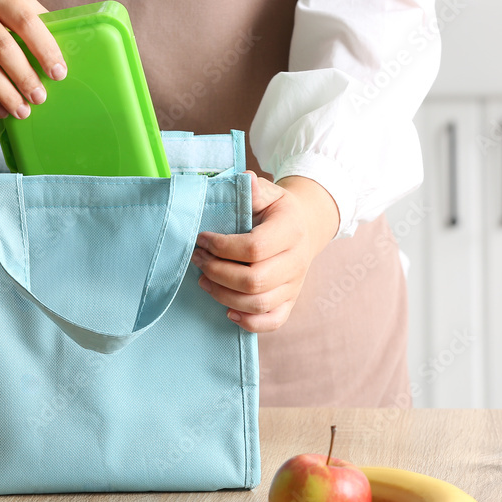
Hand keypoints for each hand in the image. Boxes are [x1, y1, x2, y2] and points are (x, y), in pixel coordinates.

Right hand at [0, 0, 65, 118]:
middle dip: (26, 78)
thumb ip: (30, 17)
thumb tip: (64, 46)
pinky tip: (1, 111)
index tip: (59, 73)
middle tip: (41, 98)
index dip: (44, 48)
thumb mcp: (1, 2)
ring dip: (8, 95)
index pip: (25, 19)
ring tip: (24, 111)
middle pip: (3, 49)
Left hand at [191, 173, 339, 331]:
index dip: (222, 247)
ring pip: (258, 303)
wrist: (304, 227)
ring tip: (203, 280)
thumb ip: (254, 189)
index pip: (254, 248)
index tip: (201, 238)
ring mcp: (295, 285)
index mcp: (291, 231)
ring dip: (223, 295)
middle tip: (197, 259)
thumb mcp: (269, 192)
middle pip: (254, 281)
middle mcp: (297, 261)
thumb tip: (245, 179)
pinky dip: (248, 322)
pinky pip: (273, 321)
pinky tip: (227, 310)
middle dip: (217, 272)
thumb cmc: (277, 210)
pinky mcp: (290, 302)